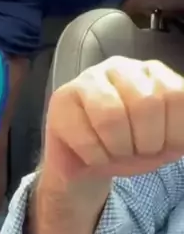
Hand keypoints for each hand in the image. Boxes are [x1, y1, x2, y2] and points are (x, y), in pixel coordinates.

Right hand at [43, 56, 183, 185]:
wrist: (87, 165)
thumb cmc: (129, 147)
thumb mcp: (166, 143)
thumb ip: (181, 134)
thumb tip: (182, 139)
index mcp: (154, 74)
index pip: (177, 96)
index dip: (174, 133)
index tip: (163, 146)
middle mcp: (122, 68)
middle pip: (146, 104)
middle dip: (145, 143)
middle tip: (135, 152)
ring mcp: (89, 79)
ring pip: (112, 116)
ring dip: (118, 149)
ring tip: (113, 153)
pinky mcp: (61, 99)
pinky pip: (84, 137)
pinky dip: (96, 158)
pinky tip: (93, 156)